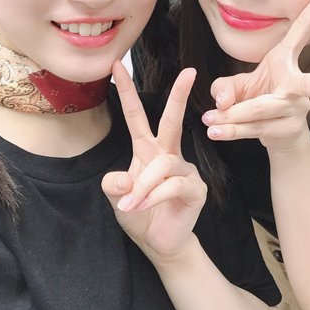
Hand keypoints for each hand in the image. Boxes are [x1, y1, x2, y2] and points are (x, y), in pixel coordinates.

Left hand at [102, 61, 206, 261]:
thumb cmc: (140, 216)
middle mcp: (168, 155)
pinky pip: (173, 184)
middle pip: (172, 121)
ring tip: (130, 205)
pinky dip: (153, 195)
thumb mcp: (117, 200)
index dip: (128, 92)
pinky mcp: (195, 188)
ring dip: (143, 186)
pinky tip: (141, 207)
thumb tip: (119, 180)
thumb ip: (114, 187)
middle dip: (179, 96)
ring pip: (162, 165)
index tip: (117, 65)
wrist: (160, 244)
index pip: (137, 117)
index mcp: (147, 151)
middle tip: (190, 72)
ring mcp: (184, 170)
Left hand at [201, 0, 309, 151]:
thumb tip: (222, 100)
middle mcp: (296, 83)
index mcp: (286, 59)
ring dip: (234, 115)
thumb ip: (223, 87)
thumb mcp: (236, 85)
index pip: (305, 27)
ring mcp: (295, 109)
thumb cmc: (257, 99)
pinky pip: (254, 127)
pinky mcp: (286, 129)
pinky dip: (231, 130)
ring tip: (209, 120)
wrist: (274, 135)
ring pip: (263, 109)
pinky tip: (214, 132)